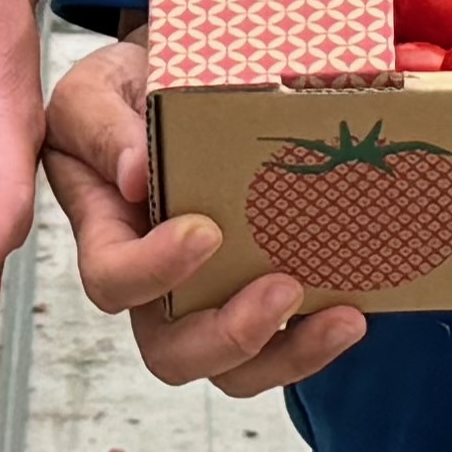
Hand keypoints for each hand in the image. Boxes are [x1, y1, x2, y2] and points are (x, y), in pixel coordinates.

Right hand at [34, 39, 367, 396]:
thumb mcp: (96, 91)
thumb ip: (103, 127)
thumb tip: (133, 174)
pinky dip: (317, 338)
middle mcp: (153, 284)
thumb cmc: (127, 93)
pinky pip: (282, 342)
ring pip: (235, 367)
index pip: (112, 280)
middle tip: (284, 287)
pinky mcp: (257, 291)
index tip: (205, 231)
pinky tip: (356, 307)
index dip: (153, 272)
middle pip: (172, 353)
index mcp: (107, 234)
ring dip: (289, 355)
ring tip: (342, 319)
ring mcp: (207, 296)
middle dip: (232, 336)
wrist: (170, 84)